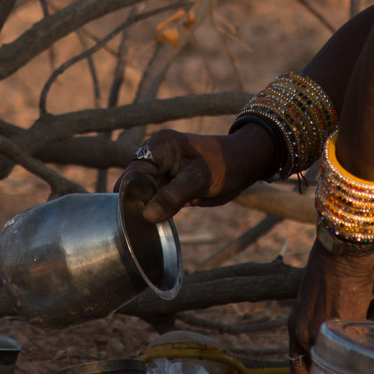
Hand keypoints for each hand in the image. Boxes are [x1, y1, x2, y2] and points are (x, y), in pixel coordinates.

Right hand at [117, 125, 276, 222]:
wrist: (244, 165)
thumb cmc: (225, 163)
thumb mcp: (200, 179)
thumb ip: (173, 196)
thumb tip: (148, 215)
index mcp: (160, 146)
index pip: (134, 172)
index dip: (129, 193)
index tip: (129, 216)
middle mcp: (156, 156)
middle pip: (134, 183)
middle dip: (134, 202)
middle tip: (135, 226)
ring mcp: (161, 170)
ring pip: (143, 193)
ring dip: (143, 208)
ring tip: (143, 227)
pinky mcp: (168, 184)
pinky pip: (155, 199)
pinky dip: (155, 210)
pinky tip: (154, 223)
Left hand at [287, 239, 373, 373]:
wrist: (340, 248)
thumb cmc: (328, 266)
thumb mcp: (312, 299)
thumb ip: (317, 322)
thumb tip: (333, 336)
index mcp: (294, 326)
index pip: (296, 367)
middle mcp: (303, 333)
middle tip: (348, 370)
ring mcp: (323, 332)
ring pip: (338, 363)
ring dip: (351, 361)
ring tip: (365, 353)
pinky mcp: (346, 326)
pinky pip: (358, 345)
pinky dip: (369, 343)